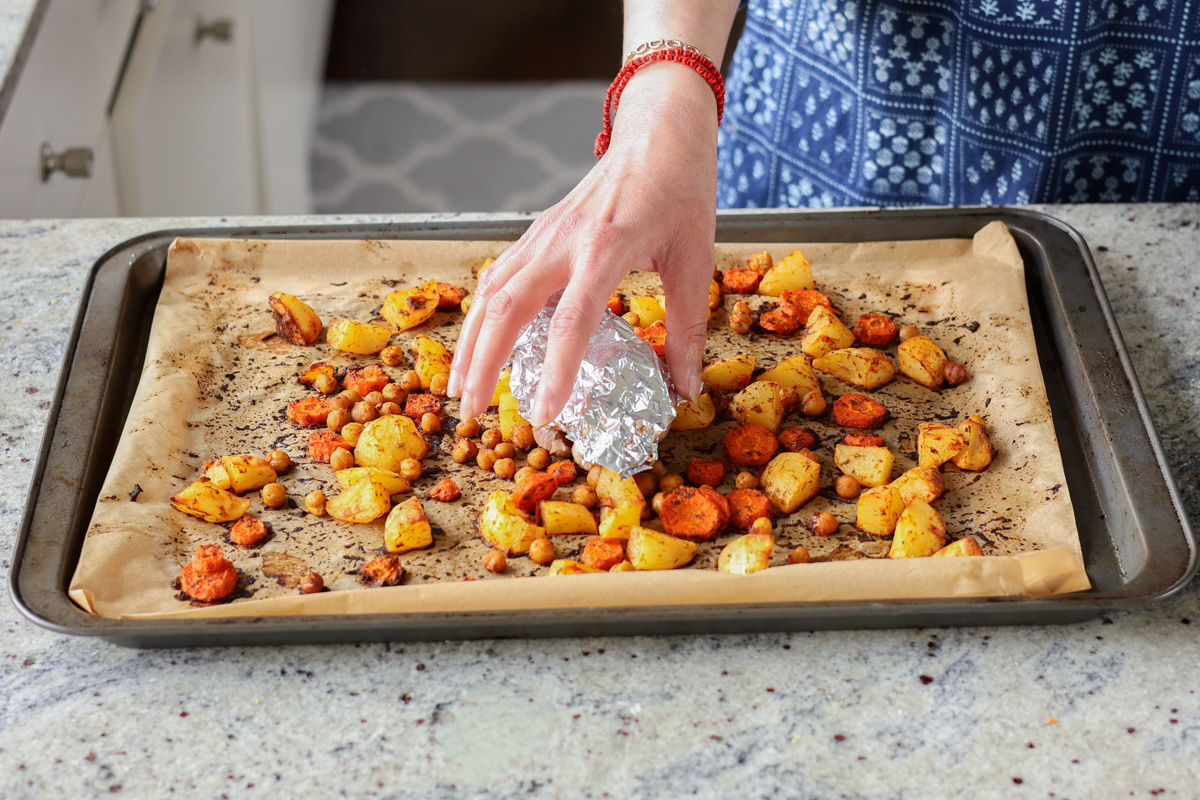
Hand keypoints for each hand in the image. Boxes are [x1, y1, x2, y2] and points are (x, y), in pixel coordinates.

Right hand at [448, 64, 720, 424]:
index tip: (545, 414)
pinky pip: (498, 275)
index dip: (556, 372)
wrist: (659, 132)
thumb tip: (687, 387)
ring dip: (471, 342)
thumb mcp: (697, 259)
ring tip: (460, 387)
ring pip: (491, 291)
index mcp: (607, 246)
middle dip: (484, 363)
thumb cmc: (681, 190)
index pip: (572, 321)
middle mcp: (564, 240)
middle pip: (507, 307)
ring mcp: (543, 233)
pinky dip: (481, 314)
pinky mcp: (537, 232)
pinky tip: (477, 343)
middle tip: (472, 411)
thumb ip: (689, 326)